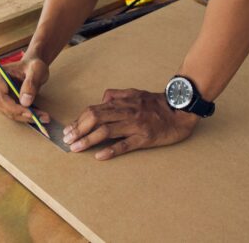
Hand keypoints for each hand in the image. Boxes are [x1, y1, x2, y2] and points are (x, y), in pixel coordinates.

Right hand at [0, 56, 50, 124]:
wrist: (33, 67)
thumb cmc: (33, 65)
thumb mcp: (36, 70)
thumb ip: (31, 83)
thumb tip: (25, 101)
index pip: (1, 97)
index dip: (15, 107)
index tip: (30, 113)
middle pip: (3, 106)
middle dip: (22, 114)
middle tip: (40, 117)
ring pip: (8, 112)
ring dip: (25, 117)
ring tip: (43, 117)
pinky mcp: (3, 101)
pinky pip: (12, 112)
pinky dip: (25, 115)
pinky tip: (38, 115)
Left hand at [63, 88, 197, 159]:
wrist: (181, 110)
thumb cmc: (157, 103)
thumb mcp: (136, 93)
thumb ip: (118, 95)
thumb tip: (102, 99)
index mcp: (123, 102)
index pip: (95, 110)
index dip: (79, 120)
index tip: (69, 129)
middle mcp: (127, 112)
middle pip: (96, 118)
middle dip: (79, 129)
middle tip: (67, 140)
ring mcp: (135, 125)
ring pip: (107, 131)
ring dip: (88, 140)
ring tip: (76, 148)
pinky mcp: (145, 138)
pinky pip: (126, 144)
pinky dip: (111, 150)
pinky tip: (99, 155)